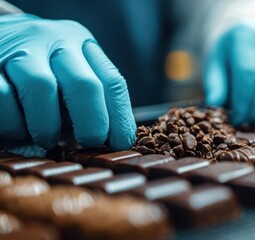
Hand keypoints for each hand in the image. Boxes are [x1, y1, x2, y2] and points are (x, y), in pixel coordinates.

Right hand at [0, 14, 135, 149]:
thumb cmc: (38, 68)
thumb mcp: (67, 73)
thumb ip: (86, 100)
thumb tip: (107, 142)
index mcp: (81, 44)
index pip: (111, 82)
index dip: (119, 118)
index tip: (119, 144)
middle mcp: (53, 41)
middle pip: (84, 84)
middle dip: (91, 122)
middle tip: (87, 144)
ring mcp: (19, 49)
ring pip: (42, 87)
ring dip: (46, 124)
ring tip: (45, 139)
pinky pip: (2, 96)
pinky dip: (12, 122)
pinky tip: (16, 129)